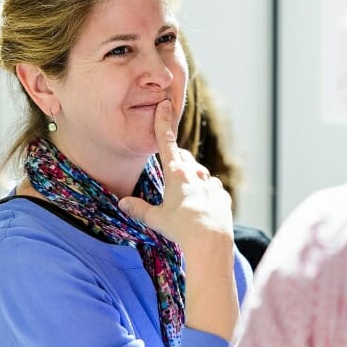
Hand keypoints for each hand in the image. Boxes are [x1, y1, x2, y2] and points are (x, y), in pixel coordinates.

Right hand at [120, 99, 238, 339]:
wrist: (211, 242)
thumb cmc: (180, 229)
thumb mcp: (155, 219)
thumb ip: (139, 209)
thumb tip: (122, 203)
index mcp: (176, 174)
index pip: (166, 142)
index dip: (162, 122)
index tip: (164, 104)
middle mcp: (195, 174)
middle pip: (183, 157)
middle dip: (175, 160)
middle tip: (168, 173)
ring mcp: (211, 184)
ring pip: (199, 173)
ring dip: (192, 178)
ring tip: (185, 196)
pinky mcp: (223, 195)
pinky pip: (213, 189)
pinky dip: (206, 193)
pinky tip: (201, 206)